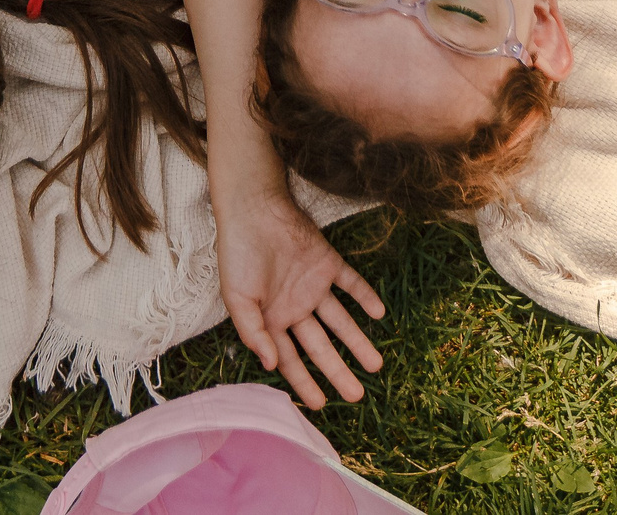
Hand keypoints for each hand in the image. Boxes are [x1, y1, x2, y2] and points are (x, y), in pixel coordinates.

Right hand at [213, 187, 384, 405]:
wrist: (253, 210)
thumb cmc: (238, 255)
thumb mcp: (238, 299)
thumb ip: (254, 333)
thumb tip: (271, 367)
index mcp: (271, 319)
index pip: (291, 360)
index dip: (304, 383)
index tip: (320, 406)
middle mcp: (295, 307)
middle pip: (320, 346)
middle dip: (338, 371)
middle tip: (358, 395)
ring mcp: (313, 286)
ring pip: (340, 321)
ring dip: (357, 342)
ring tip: (377, 364)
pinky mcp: (327, 263)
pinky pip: (350, 283)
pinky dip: (365, 297)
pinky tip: (379, 313)